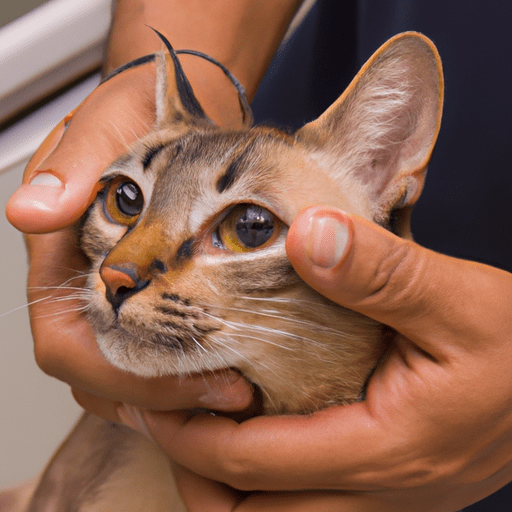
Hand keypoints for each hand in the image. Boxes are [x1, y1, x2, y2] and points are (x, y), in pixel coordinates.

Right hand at [5, 62, 252, 418]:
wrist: (173, 109)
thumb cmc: (131, 117)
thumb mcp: (100, 128)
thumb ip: (67, 170)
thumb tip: (30, 214)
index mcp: (59, 260)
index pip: (69, 346)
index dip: (121, 373)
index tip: (188, 374)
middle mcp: (83, 290)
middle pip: (100, 377)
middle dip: (162, 396)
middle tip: (230, 393)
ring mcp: (117, 300)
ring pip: (128, 378)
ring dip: (179, 396)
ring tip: (236, 391)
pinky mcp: (149, 301)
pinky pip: (158, 359)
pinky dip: (188, 376)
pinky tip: (229, 372)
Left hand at [131, 206, 511, 511]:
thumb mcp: (458, 299)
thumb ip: (382, 272)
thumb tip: (306, 234)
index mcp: (382, 450)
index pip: (251, 462)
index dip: (189, 432)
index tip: (153, 394)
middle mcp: (378, 494)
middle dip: (195, 471)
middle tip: (165, 415)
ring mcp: (385, 501)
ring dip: (227, 487)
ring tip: (200, 430)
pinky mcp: (392, 490)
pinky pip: (309, 510)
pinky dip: (268, 486)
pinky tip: (260, 437)